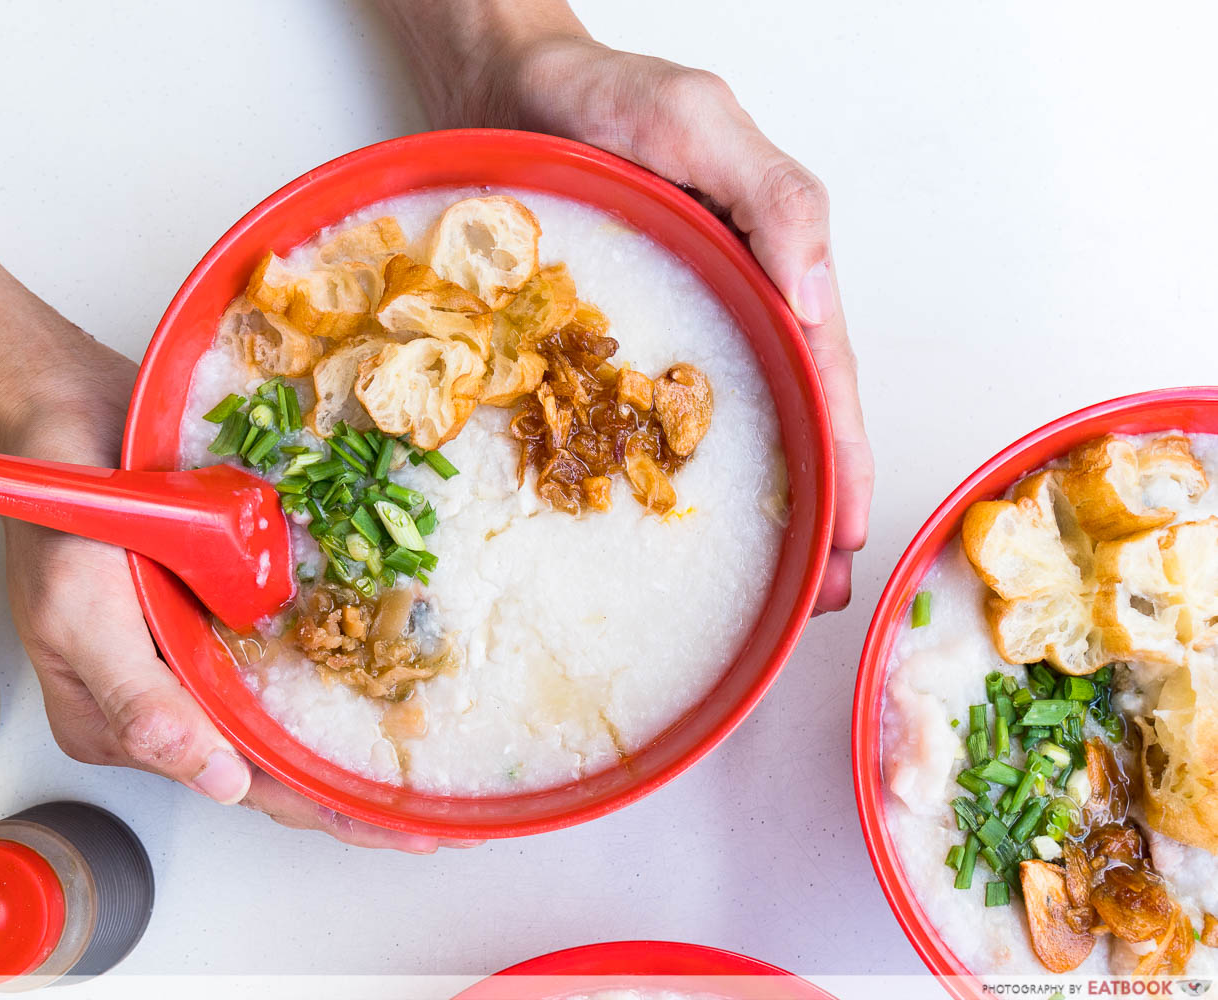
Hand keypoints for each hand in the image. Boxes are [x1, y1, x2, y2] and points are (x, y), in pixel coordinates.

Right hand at [0, 347, 456, 851]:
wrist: (67, 409)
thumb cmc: (56, 505)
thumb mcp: (78, 610)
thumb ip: (138, 703)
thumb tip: (215, 780)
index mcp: (128, 720)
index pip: (240, 782)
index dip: (321, 811)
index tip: (396, 829)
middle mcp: (172, 691)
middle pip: (273, 758)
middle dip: (351, 790)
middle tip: (436, 813)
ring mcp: (201, 644)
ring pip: (286, 707)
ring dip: (352, 733)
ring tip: (429, 760)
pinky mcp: (228, 596)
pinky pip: (292, 639)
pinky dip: (340, 660)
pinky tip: (392, 671)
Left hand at [461, 35, 872, 610]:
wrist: (504, 87)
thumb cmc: (607, 96)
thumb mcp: (701, 122)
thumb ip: (774, 197)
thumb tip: (820, 305)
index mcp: (766, 268)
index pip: (823, 376)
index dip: (841, 456)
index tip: (851, 532)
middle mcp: (725, 311)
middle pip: (785, 420)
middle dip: (812, 508)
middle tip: (821, 593)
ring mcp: (663, 333)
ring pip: (717, 433)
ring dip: (751, 509)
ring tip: (768, 588)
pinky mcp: (599, 345)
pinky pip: (631, 421)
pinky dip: (655, 476)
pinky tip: (655, 523)